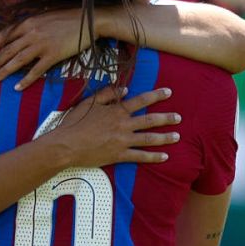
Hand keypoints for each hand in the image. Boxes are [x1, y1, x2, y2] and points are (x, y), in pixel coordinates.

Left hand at [0, 10, 93, 88]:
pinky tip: (17, 87)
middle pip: (8, 50)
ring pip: (18, 60)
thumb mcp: (46, 15)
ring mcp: (42, 44)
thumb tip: (22, 31)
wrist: (90, 19)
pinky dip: (26, 80)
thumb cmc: (69, 17)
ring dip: (4, 71)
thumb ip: (32, 23)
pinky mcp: (53, 55)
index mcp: (29, 22)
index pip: (5, 34)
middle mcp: (32, 32)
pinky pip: (36, 70)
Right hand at [48, 86, 180, 166]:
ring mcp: (122, 141)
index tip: (168, 92)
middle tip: (178, 117)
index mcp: (116, 111)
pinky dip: (153, 156)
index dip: (156, 96)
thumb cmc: (74, 123)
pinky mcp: (119, 155)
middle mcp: (123, 125)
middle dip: (166, 118)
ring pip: (148, 138)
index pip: (140, 100)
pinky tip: (164, 156)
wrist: (66, 145)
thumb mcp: (88, 103)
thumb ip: (106, 94)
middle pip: (149, 120)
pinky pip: (140, 156)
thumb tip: (125, 89)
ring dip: (164, 137)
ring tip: (177, 136)